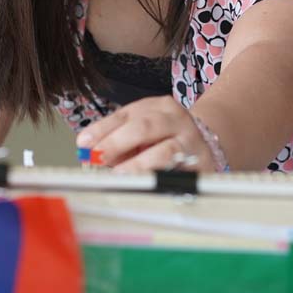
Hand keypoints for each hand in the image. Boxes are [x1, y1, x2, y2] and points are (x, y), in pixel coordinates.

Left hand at [77, 96, 212, 172]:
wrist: (208, 145)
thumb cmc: (167, 139)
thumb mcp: (143, 132)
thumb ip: (118, 141)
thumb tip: (88, 155)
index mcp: (158, 106)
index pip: (125, 115)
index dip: (102, 129)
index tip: (83, 143)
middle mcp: (176, 120)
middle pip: (146, 127)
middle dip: (119, 142)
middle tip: (99, 157)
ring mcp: (192, 142)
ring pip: (166, 150)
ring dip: (139, 164)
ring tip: (120, 174)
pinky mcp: (202, 165)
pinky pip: (179, 174)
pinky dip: (159, 180)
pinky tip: (145, 186)